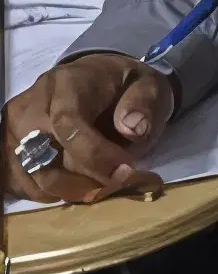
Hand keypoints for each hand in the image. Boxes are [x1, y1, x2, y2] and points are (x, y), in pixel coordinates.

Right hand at [6, 52, 170, 203]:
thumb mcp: (148, 86)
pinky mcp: (9, 148)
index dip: (96, 155)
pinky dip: (53, 193)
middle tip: (118, 184)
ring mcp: (15, 128)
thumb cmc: (125, 87)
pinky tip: (78, 184)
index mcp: (67, 84)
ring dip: (71, 190)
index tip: (125, 170)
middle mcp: (32, 106)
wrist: (96, 80)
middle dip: (86, 180)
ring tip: (101, 185)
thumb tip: (132, 129)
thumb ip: (144, 105)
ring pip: (34, 175)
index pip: (67, 123)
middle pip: (46, 157)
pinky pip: (23, 183)